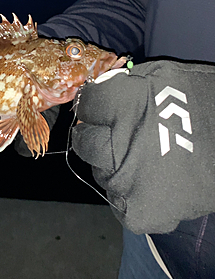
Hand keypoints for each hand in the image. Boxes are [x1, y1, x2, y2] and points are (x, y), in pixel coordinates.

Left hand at [71, 60, 214, 233]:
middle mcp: (119, 143)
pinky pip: (118, 202)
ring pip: (100, 172)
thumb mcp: (162, 75)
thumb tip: (96, 93)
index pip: (87, 105)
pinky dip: (129, 193)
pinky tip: (148, 179)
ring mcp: (128, 182)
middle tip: (115, 133)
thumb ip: (123, 83)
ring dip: (113, 164)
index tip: (100, 107)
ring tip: (141, 157)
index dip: (94, 105)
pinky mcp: (140, 212)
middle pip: (86, 142)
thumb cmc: (201, 103)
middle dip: (96, 134)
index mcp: (125, 104)